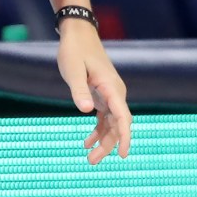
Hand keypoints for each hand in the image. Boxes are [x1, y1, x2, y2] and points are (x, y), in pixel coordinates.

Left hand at [57, 23, 131, 164]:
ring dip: (103, 141)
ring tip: (89, 158)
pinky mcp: (103, 94)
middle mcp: (115, 92)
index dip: (124, 137)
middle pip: (118, 124)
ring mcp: (110, 94)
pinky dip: (98, 130)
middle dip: (109, 145)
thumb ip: (79, 91)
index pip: (122, 116)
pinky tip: (87, 142)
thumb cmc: (74, 51)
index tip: (123, 154)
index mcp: (111, 87)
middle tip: (92, 161)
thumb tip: (86, 110)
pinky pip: (105, 117)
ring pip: (112, 123)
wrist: (79, 35)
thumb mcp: (72, 71)